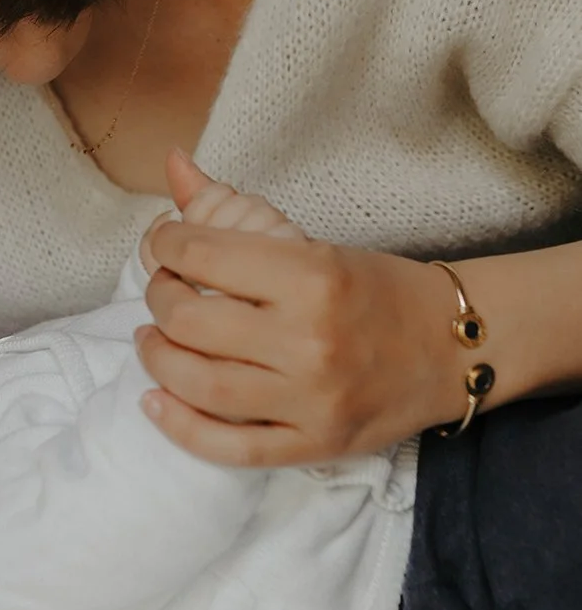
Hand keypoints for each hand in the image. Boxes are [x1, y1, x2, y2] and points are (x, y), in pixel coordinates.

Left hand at [136, 151, 454, 466]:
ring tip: (153, 341)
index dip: (165, 245)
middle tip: (161, 293)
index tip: (163, 245)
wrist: (456, 348)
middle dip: (159, 301)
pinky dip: (181, 428)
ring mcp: (313, 399)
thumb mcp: (313, 244)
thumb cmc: (380, 290)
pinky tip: (155, 403)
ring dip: (158, 361)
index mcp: (313, 276)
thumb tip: (171, 161)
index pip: (204, 255)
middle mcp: (310, 339)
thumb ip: (231, 212)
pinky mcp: (317, 444)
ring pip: (202, 386)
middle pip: (192, 322)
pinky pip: (231, 448)